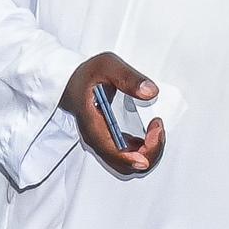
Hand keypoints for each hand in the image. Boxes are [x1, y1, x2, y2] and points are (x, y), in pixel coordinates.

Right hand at [60, 51, 163, 175]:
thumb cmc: (87, 73)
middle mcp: (95, 138)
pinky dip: (144, 148)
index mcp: (91, 122)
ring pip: (128, 163)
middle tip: (157, 126)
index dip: (132, 156)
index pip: (110, 150)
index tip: (151, 143)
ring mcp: (102, 142)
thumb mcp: (107, 65)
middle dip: (148, 151)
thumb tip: (151, 93)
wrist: (71, 80)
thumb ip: (129, 78)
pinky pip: (129, 156)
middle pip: (123, 164)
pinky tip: (150, 131)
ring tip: (156, 127)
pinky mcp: (109, 141)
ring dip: (148, 150)